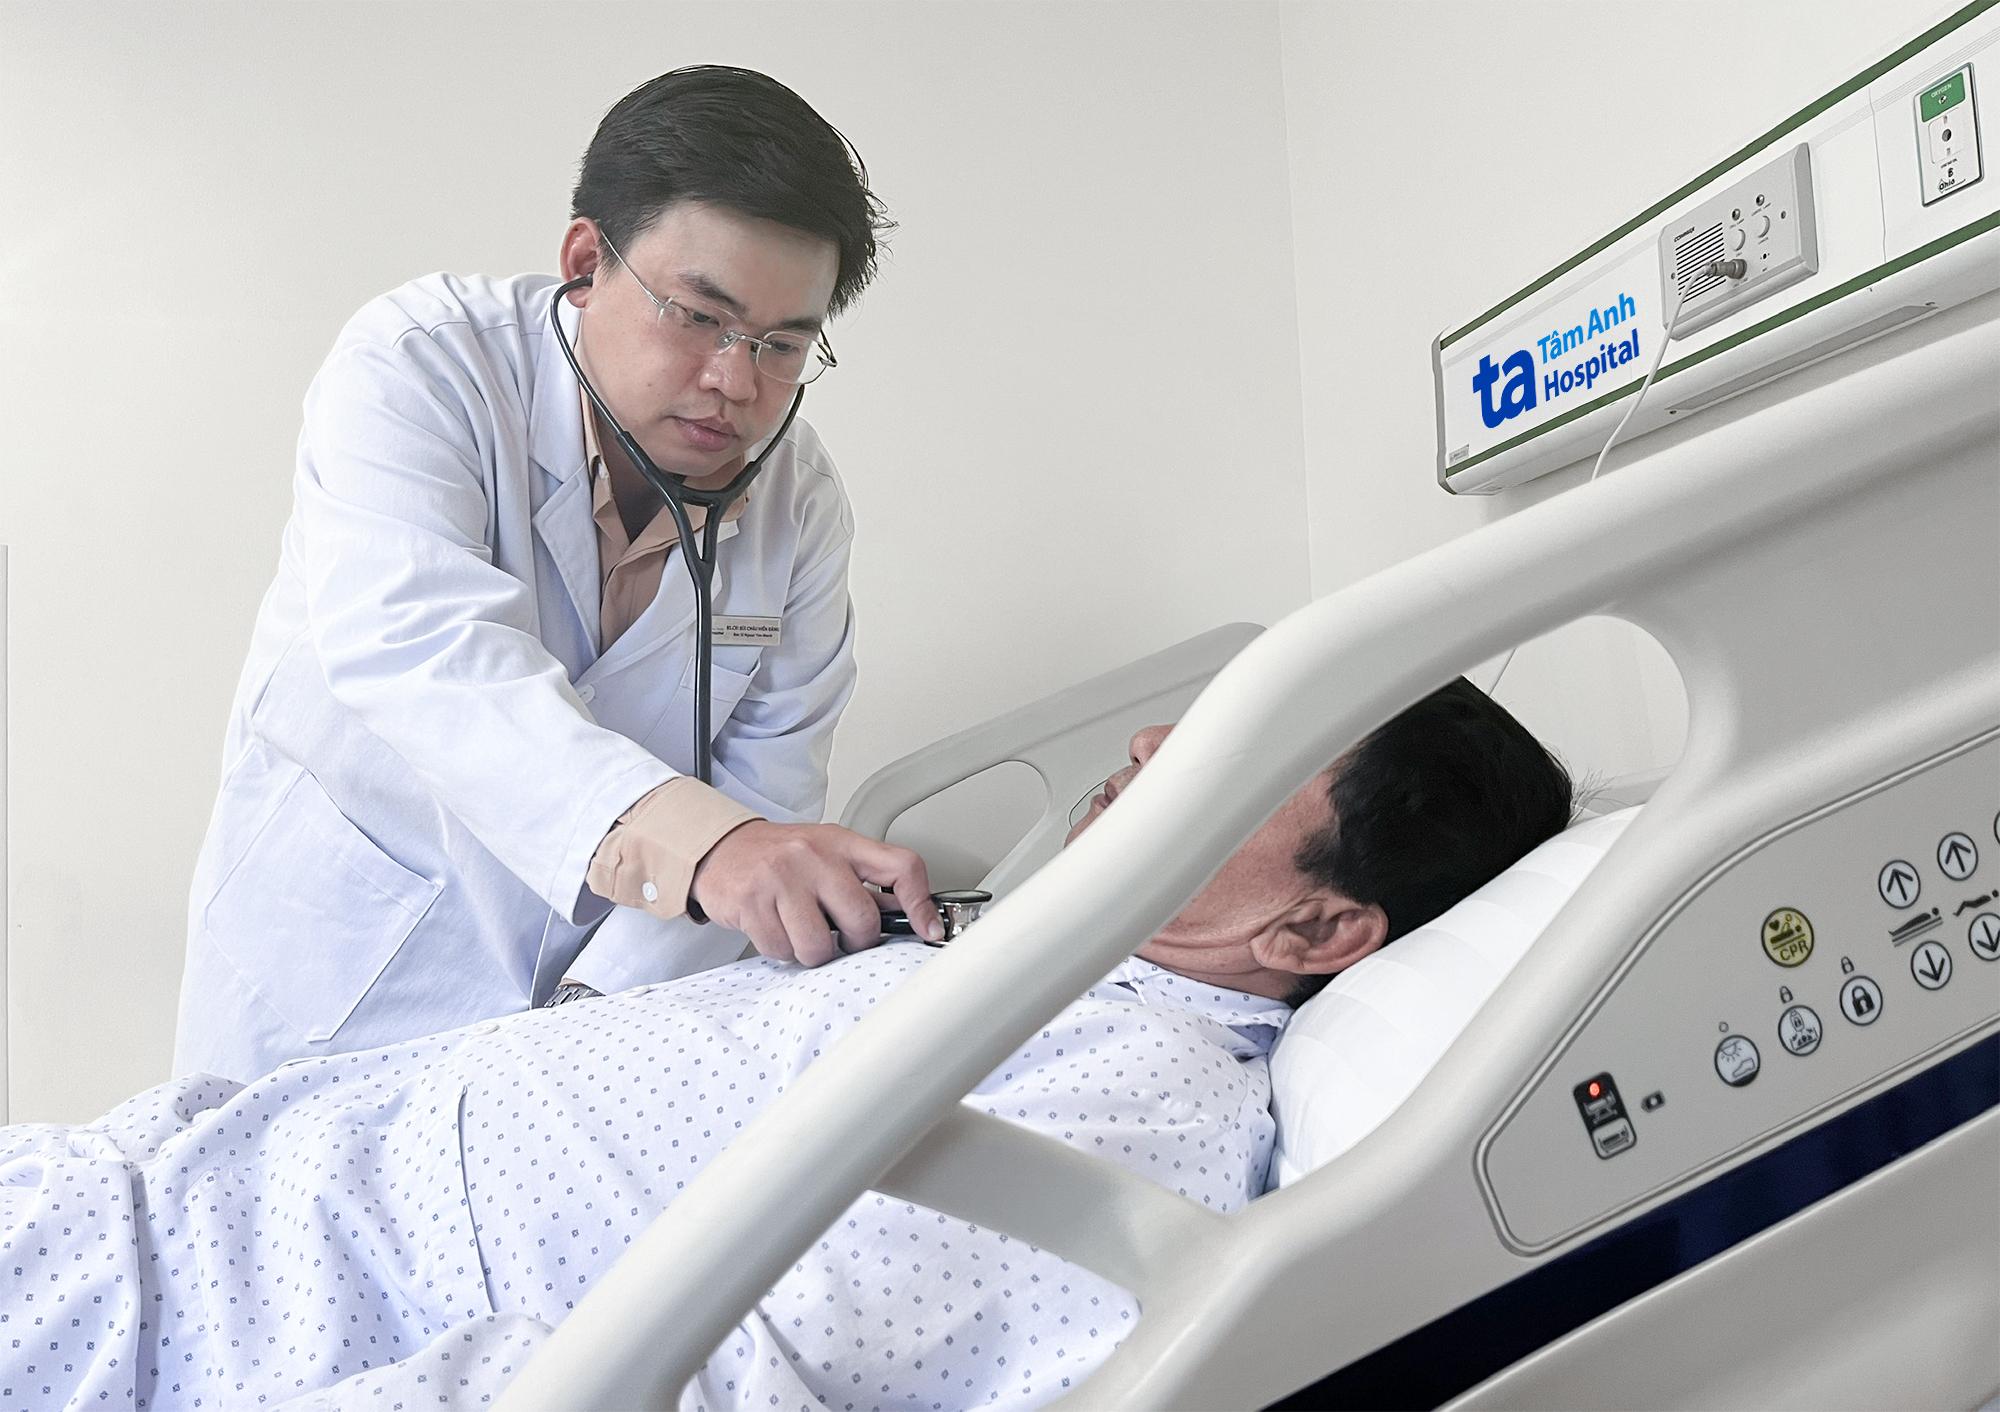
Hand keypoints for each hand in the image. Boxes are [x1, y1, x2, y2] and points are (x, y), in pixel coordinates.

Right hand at [690, 821, 941, 965]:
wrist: (722, 850)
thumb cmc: (782, 857)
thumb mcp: (828, 855)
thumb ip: (864, 882)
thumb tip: (910, 918)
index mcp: (843, 843)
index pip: (901, 867)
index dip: (922, 903)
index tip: (930, 929)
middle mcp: (814, 856)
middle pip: (862, 921)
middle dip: (855, 941)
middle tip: (839, 933)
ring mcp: (781, 878)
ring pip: (820, 946)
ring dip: (814, 952)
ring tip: (803, 931)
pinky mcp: (751, 903)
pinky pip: (782, 952)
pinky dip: (782, 951)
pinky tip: (776, 929)